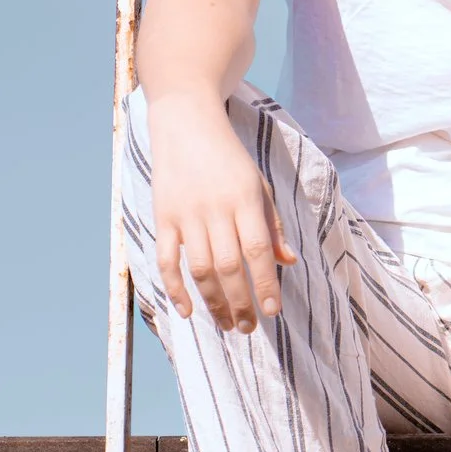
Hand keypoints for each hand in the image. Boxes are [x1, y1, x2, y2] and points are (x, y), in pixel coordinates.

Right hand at [147, 98, 296, 332]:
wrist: (186, 123)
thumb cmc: (229, 158)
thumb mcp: (258, 183)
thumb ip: (272, 224)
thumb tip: (288, 262)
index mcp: (245, 199)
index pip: (257, 251)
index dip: (265, 285)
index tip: (273, 312)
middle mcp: (215, 209)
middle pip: (229, 266)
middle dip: (241, 303)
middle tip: (249, 328)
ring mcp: (186, 214)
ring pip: (199, 269)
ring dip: (213, 302)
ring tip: (226, 325)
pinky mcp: (162, 217)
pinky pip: (166, 260)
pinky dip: (175, 288)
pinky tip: (186, 311)